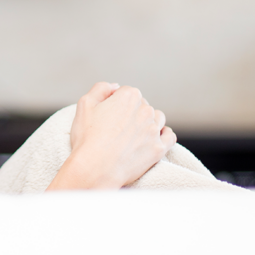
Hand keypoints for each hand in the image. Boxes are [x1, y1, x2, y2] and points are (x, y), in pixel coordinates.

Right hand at [47, 83, 175, 190]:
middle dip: (132, 113)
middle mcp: (145, 110)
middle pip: (142, 105)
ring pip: (157, 118)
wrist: (95, 168)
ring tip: (135, 133)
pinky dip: (164, 135)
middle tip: (117, 127)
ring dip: (148, 122)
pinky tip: (156, 138)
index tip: (107, 114)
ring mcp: (154, 130)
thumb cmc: (88, 138)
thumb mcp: (85, 104)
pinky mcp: (159, 148)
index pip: (126, 92)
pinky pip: (169, 137)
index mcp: (129, 96)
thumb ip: (101, 88)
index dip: (115, 103)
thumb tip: (115, 86)